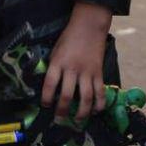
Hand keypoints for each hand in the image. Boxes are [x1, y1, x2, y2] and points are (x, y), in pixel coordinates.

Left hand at [41, 2, 111, 122]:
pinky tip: (96, 111)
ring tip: (77, 119)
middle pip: (68, 95)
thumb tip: (51, 87)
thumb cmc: (69, 38)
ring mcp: (87, 72)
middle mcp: (72, 69)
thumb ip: (54, 67)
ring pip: (86, 97)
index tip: (46, 106)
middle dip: (63, 110)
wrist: (89, 26)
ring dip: (82, 112)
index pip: (50, 84)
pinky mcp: (99, 72)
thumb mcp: (56, 50)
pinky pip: (100, 92)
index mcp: (58, 62)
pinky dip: (99, 104)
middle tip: (59, 118)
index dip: (47, 98)